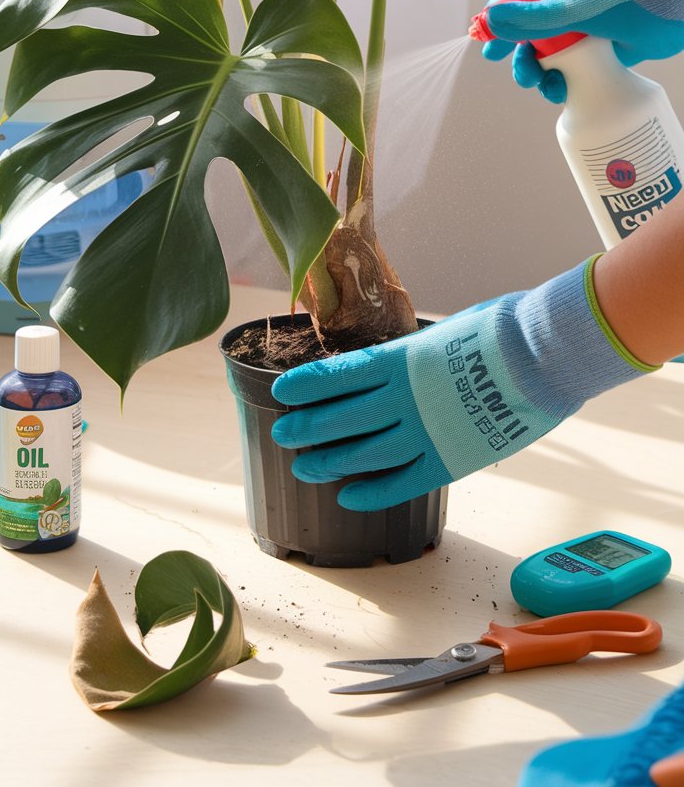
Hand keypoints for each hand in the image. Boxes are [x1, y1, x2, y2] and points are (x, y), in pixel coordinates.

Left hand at [270, 261, 649, 510]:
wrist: (545, 356)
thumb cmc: (501, 331)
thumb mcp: (445, 332)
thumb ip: (416, 353)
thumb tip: (400, 358)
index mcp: (400, 359)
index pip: (337, 375)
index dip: (306, 386)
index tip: (282, 393)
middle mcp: (404, 399)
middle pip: (341, 419)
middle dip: (308, 428)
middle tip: (284, 435)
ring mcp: (425, 432)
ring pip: (363, 454)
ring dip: (330, 462)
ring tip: (305, 467)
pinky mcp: (450, 460)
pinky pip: (402, 483)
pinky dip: (373, 492)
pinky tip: (350, 496)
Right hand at [481, 0, 683, 102]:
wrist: (671, 14)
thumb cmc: (624, 1)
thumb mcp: (571, 9)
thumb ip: (529, 17)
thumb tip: (490, 20)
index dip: (498, 15)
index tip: (484, 36)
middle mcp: (566, 6)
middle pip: (526, 32)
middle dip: (516, 54)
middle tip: (510, 70)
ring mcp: (581, 31)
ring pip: (546, 55)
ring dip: (537, 73)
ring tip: (542, 86)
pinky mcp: (596, 54)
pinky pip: (568, 71)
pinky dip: (560, 83)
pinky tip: (561, 93)